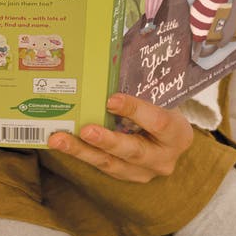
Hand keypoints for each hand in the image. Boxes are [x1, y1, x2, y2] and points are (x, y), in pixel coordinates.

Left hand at [47, 93, 192, 182]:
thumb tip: (105, 58)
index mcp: (177, 133)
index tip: (111, 99)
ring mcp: (144, 172)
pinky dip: (80, 153)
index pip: (157, 122)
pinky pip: (101, 166)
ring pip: (111, 164)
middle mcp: (164, 158)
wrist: (167, 137)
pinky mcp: (126, 176)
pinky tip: (61, 142)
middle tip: (85, 130)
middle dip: (107, 141)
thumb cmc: (160, 107)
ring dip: (82, 151)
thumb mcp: (158, 97)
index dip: (134, 110)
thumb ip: (137, 86)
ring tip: (58, 140)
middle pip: (133, 151)